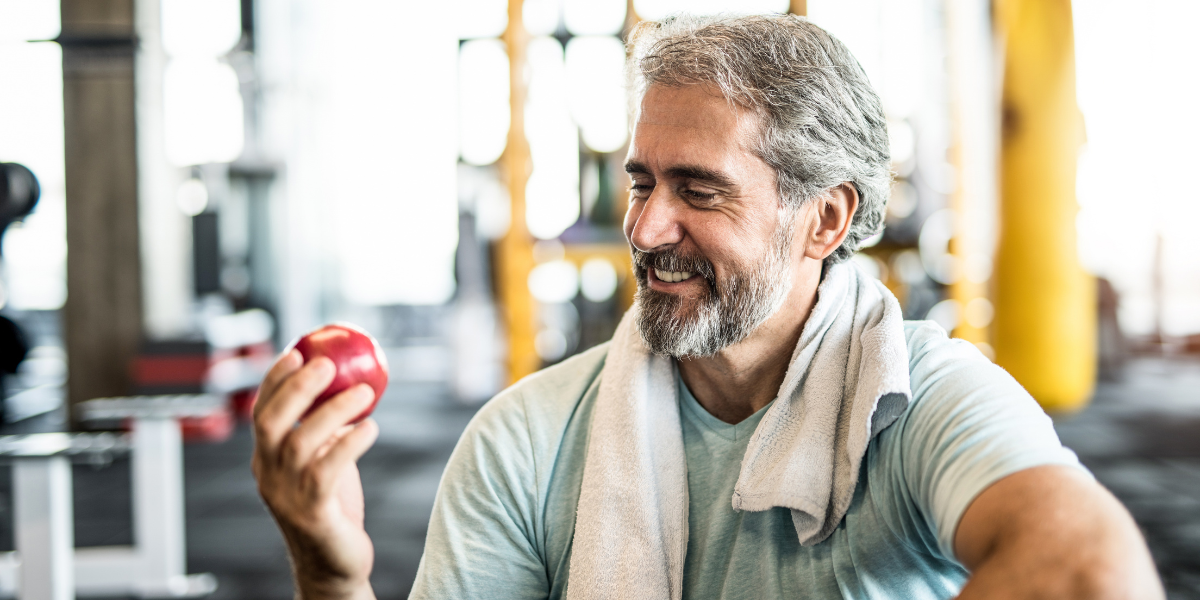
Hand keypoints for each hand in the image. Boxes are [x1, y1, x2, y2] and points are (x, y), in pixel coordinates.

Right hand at [251, 350, 380, 599]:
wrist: (333, 562)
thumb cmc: (332, 504)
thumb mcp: (324, 459)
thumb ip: (327, 429)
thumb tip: (351, 381)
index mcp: (266, 458)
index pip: (261, 412)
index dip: (274, 379)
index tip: (296, 350)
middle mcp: (268, 474)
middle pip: (270, 423)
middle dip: (296, 388)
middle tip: (326, 363)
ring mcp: (286, 495)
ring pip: (300, 443)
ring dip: (333, 411)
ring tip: (364, 391)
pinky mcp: (311, 513)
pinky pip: (327, 470)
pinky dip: (350, 443)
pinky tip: (370, 427)